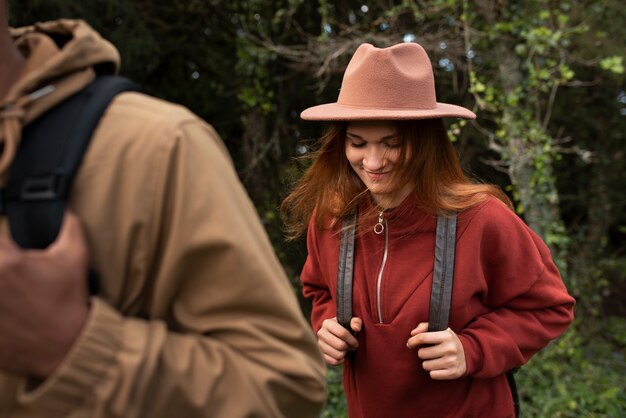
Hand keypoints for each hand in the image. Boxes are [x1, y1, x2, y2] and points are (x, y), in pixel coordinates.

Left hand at [0, 212, 89, 377]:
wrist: (65, 347)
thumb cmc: (68, 301)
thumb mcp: (76, 257)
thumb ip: (68, 226)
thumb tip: (63, 211)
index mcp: (8, 262)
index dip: (3, 247)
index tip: (12, 255)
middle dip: (0, 263)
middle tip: (11, 275)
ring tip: (8, 292)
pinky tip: (5, 309)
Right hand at [316, 317, 361, 365]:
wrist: (334, 334)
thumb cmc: (344, 327)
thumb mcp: (350, 321)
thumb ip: (356, 322)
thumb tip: (356, 328)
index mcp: (327, 323)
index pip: (342, 333)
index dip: (352, 340)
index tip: (355, 342)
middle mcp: (321, 333)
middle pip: (340, 345)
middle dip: (349, 347)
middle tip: (351, 346)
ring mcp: (319, 344)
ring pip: (337, 355)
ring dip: (345, 354)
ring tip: (346, 350)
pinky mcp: (320, 355)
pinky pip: (333, 362)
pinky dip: (340, 361)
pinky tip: (342, 356)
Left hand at [406, 322, 465, 379]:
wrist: (468, 354)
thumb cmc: (448, 341)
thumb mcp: (440, 330)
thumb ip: (424, 327)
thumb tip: (412, 334)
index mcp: (446, 335)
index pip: (422, 338)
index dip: (412, 341)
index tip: (410, 343)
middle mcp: (450, 348)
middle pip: (422, 353)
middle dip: (422, 353)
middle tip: (429, 352)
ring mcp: (452, 361)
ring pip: (426, 365)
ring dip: (427, 363)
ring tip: (435, 359)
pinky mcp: (453, 373)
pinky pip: (432, 375)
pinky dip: (433, 372)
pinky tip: (439, 367)